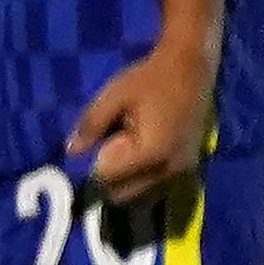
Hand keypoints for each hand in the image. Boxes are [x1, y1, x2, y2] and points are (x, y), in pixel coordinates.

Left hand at [66, 45, 212, 207]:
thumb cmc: (150, 79)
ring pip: (141, 196)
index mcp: (150, 153)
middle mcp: (169, 170)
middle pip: (124, 195)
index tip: (96, 146)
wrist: (192, 68)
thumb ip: (91, 124)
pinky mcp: (189, 169)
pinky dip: (143, 179)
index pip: (108, 179)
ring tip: (125, 148)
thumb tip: (71, 152)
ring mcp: (182, 173)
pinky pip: (157, 188)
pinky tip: (141, 152)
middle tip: (109, 147)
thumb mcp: (114, 96)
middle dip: (109, 179)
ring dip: (126, 181)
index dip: (94, 166)